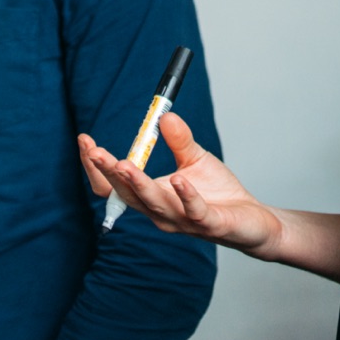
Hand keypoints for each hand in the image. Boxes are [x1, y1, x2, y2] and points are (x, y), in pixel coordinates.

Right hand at [77, 114, 283, 258]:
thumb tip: (164, 114)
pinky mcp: (208, 225)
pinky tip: (179, 178)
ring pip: (153, 203)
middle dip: (108, 172)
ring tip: (125, 165)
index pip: (112, 186)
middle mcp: (159, 212)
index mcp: (150, 196)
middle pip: (125, 194)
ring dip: (138, 184)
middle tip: (96, 150)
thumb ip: (178, 140)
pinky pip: (194, 211)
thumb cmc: (218, 193)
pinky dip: (185, 194)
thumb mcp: (195, 159)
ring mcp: (182, 221)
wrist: (253, 220)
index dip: (96, 166)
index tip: (86, 140)